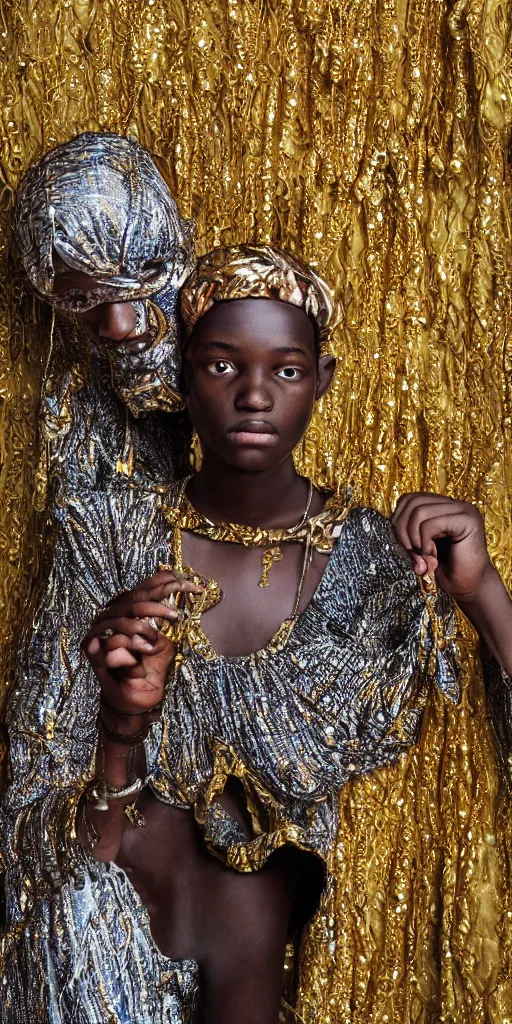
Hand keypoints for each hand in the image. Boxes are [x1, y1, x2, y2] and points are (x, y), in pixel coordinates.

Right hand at [83, 570, 201, 716]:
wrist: (138, 695)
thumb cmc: (151, 665)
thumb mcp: (165, 638)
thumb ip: (167, 616)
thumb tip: (182, 589)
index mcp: (126, 608)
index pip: (143, 587)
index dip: (163, 582)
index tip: (188, 583)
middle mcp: (110, 616)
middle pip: (132, 600)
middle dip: (155, 606)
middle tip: (174, 615)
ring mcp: (98, 633)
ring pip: (120, 622)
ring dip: (141, 633)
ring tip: (154, 646)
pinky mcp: (92, 653)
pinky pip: (112, 646)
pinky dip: (129, 657)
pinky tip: (136, 665)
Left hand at [391, 492, 494, 599]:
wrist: (471, 587)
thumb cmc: (446, 569)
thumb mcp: (418, 547)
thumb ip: (406, 533)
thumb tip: (389, 524)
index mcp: (442, 506)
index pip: (409, 499)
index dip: (398, 522)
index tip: (404, 547)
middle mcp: (453, 503)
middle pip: (411, 501)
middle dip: (402, 530)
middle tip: (412, 554)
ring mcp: (463, 509)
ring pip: (419, 512)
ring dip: (414, 539)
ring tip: (424, 557)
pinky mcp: (468, 520)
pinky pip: (431, 524)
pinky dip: (424, 543)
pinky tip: (433, 557)